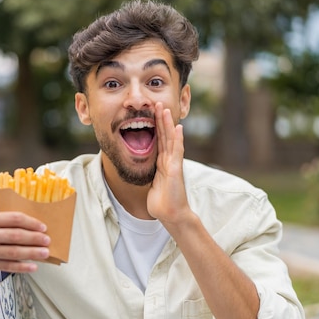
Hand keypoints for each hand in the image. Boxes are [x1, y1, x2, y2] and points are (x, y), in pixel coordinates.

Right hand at [0, 211, 50, 272]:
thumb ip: (4, 222)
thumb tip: (31, 228)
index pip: (13, 219)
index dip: (30, 222)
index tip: (42, 227)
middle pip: (15, 236)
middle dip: (34, 239)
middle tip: (47, 240)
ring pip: (12, 252)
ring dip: (31, 253)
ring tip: (44, 253)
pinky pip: (6, 267)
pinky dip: (21, 267)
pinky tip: (32, 267)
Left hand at [147, 104, 189, 225]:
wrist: (171, 214)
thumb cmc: (162, 203)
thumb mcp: (152, 184)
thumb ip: (150, 175)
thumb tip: (141, 172)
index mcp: (162, 163)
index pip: (159, 141)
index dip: (156, 127)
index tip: (151, 113)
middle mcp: (168, 161)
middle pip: (164, 136)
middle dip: (161, 120)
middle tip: (157, 103)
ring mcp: (173, 164)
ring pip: (170, 139)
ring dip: (168, 124)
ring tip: (165, 109)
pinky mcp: (175, 170)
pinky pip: (176, 151)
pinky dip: (177, 139)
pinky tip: (178, 127)